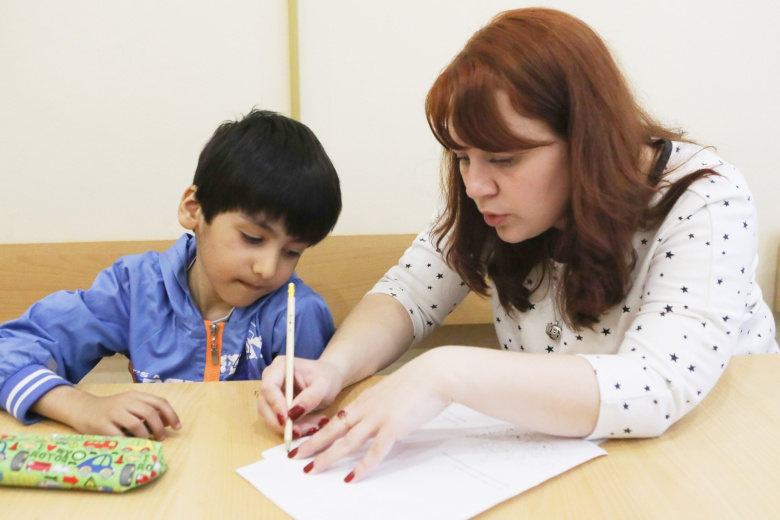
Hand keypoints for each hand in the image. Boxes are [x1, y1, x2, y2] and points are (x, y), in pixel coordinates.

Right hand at [33, 386, 181, 438]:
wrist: (83, 409)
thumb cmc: (111, 410)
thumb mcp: (130, 405)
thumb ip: (147, 410)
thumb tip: (168, 422)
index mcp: (135, 395)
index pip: (159, 402)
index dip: (171, 415)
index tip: (177, 427)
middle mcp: (125, 402)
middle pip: (150, 413)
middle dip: (160, 428)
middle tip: (162, 438)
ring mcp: (113, 413)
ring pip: (136, 424)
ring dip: (146, 436)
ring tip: (148, 442)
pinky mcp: (102, 425)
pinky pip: (119, 435)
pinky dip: (129, 442)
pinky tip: (132, 445)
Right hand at [257, 356, 344, 437]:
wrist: (330, 379)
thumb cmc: (327, 377)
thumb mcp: (324, 385)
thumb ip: (310, 397)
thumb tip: (293, 413)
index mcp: (280, 367)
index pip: (268, 387)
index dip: (275, 405)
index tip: (287, 420)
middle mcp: (271, 379)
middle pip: (265, 405)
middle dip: (282, 422)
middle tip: (300, 432)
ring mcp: (272, 394)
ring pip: (271, 417)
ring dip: (290, 427)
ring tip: (312, 427)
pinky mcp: (276, 406)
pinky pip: (279, 422)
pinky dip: (294, 427)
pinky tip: (310, 426)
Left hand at [289, 349, 451, 482]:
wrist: (436, 373)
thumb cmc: (421, 382)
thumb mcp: (395, 391)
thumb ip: (385, 404)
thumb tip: (383, 416)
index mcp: (367, 399)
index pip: (337, 418)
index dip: (320, 431)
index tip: (306, 440)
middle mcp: (367, 409)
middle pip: (333, 429)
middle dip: (312, 444)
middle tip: (294, 456)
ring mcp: (378, 418)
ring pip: (346, 441)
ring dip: (327, 457)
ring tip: (311, 469)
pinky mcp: (393, 427)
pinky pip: (374, 452)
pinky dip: (362, 466)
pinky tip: (351, 478)